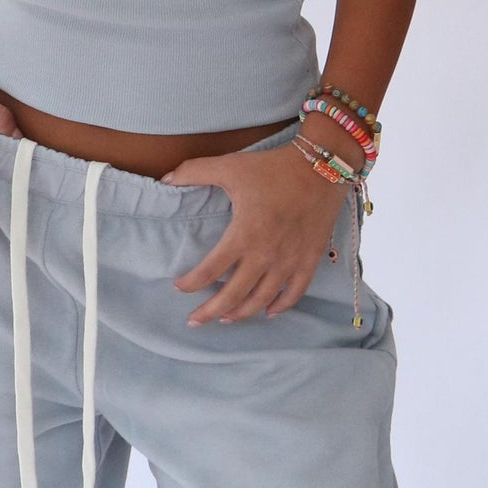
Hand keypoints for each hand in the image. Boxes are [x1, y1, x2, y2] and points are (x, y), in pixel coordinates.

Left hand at [166, 137, 348, 324]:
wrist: (322, 166)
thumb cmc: (273, 167)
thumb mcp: (230, 165)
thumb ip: (194, 171)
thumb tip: (165, 178)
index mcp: (244, 235)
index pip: (210, 271)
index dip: (191, 283)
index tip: (179, 286)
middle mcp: (266, 255)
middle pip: (233, 295)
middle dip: (210, 311)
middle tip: (194, 321)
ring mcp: (290, 260)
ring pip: (262, 300)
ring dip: (241, 313)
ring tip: (225, 319)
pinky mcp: (310, 260)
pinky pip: (294, 292)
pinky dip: (281, 306)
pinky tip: (268, 312)